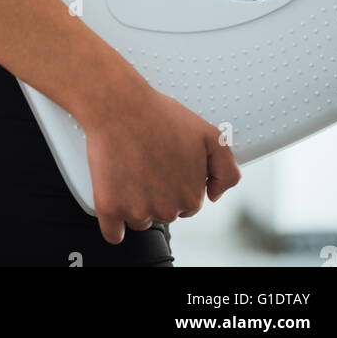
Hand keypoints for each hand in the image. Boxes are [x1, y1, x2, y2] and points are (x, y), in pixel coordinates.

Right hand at [81, 69, 241, 244]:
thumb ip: (226, 171)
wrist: (119, 104)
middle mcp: (166, 209)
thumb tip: (214, 196)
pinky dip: (114, 223)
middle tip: (147, 161)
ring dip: (134, 203)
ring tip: (129, 168)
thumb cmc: (159, 115)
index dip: (176, 183)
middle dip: (156, 193)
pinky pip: (113, 233)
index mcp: (190, 196)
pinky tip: (116, 203)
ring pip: (138, 220)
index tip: (165, 164)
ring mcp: (137, 211)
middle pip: (163, 213)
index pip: (187, 205)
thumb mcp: (209, 135)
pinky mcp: (110, 208)